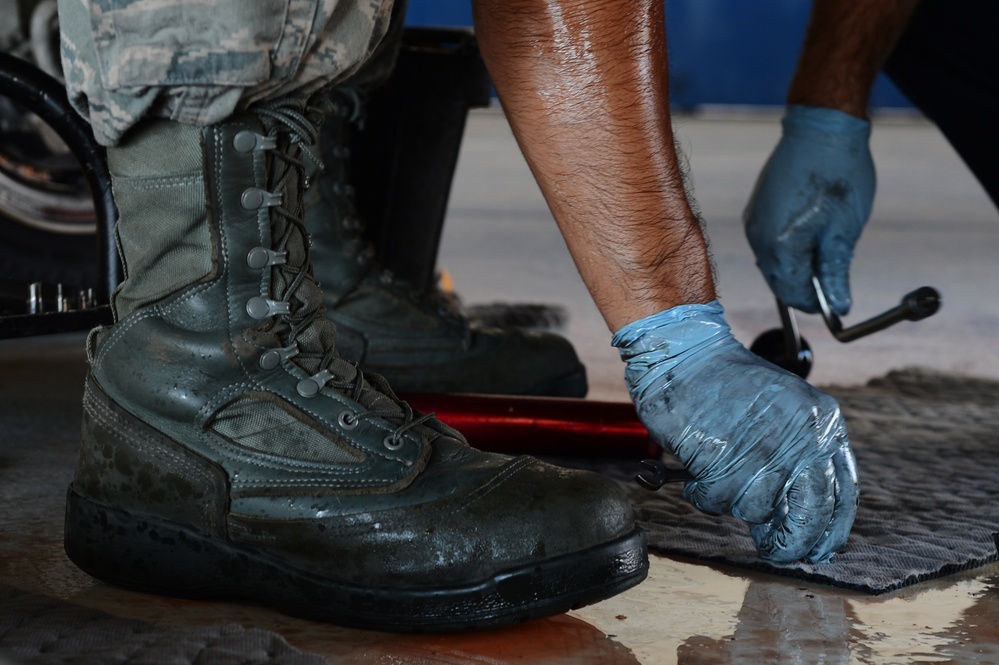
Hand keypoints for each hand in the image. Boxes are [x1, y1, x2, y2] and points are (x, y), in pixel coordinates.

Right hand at [613, 302, 858, 562]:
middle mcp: (802, 437)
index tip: (817, 550)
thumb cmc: (730, 387)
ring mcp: (763, 446)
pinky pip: (718, 500)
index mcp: (824, 424)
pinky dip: (704, 495)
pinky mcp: (724, 454)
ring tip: (719, 477)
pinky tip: (700, 474)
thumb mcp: (785, 415)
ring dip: (732, 502)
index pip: (841, 494)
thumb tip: (801, 526)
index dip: (829, 530)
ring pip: (755, 510)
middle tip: (774, 551)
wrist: (688, 355)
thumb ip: (799, 462)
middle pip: (808, 514)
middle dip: (790, 542)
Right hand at [744, 105, 874, 315]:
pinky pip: (767, 243)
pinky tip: (809, 234)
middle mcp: (758, 237)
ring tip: (825, 250)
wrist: (820, 128)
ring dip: (796, 267)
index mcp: (780, 245)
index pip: (792, 293)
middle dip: (804, 287)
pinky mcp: (755, 210)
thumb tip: (838, 307)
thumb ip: (835, 272)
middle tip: (834, 280)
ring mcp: (753, 222)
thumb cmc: (838, 174)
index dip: (815, 304)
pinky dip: (787, 249)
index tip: (836, 305)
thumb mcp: (844, 230)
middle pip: (778, 281)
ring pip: (772, 263)